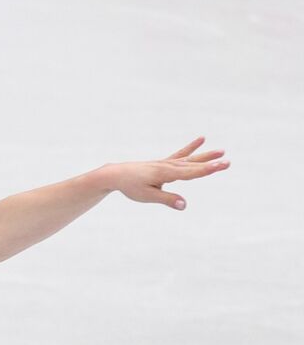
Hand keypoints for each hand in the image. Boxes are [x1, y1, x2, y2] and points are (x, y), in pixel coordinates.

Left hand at [103, 136, 229, 209]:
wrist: (116, 174)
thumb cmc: (131, 187)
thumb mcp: (148, 196)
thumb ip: (167, 199)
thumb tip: (184, 205)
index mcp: (165, 173)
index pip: (190, 173)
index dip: (207, 170)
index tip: (221, 166)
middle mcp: (168, 165)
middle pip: (193, 165)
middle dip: (210, 164)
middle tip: (228, 162)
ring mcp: (166, 163)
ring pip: (189, 159)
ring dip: (205, 156)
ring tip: (221, 152)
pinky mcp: (163, 163)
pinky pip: (180, 155)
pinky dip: (191, 148)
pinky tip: (201, 139)